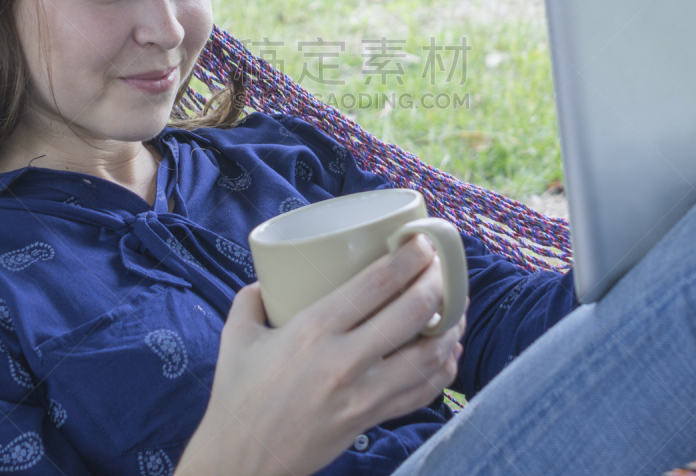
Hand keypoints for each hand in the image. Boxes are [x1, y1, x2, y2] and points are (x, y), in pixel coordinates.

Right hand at [175, 234, 466, 475]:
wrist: (240, 463)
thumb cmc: (237, 396)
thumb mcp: (237, 334)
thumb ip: (254, 297)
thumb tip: (271, 276)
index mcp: (313, 330)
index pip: (377, 283)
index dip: (409, 257)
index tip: (422, 241)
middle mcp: (345, 361)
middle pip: (412, 312)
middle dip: (438, 281)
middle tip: (443, 264)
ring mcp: (363, 396)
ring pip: (428, 355)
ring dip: (451, 325)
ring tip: (457, 303)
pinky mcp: (371, 421)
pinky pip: (423, 393)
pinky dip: (444, 370)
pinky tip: (449, 352)